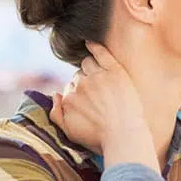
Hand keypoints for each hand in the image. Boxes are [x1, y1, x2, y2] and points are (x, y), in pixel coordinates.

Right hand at [50, 42, 158, 171]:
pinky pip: (101, 53)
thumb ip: (56, 114)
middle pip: (79, 75)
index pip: (70, 86)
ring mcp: (98, 77)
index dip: (80, 92)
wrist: (125, 136)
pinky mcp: (115, 71)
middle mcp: (81, 85)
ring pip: (88, 63)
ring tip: (101, 77)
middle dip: (85, 81)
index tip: (91, 101)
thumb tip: (55, 95)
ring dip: (91, 67)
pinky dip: (94, 46)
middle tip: (99, 93)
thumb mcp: (70, 132)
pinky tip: (91, 43)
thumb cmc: (99, 138)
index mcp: (69, 98)